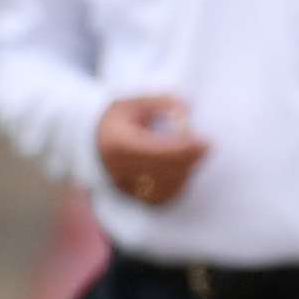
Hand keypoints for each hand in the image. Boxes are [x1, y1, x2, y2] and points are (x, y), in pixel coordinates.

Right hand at [93, 96, 207, 206]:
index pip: (158, 152)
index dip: (185, 149)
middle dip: (189, 160)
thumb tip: (187, 113)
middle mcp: (120, 170)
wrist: (92, 138)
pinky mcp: (131, 195)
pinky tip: (184, 169)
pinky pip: (161, 196)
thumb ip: (164, 104)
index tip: (206, 141)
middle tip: (206, 146)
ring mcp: (124, 186)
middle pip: (164, 171)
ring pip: (165, 187)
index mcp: (119, 144)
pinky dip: (177, 184)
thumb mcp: (138, 102)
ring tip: (193, 154)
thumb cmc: (118, 117)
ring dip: (185, 172)